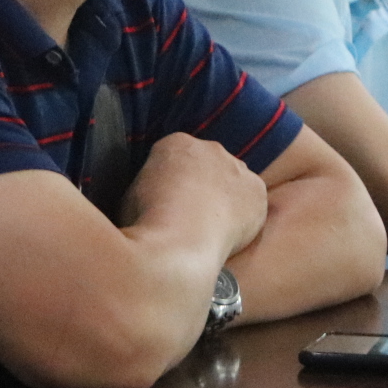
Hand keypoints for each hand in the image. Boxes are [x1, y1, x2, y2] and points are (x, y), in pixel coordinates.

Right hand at [122, 132, 269, 254]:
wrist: (180, 244)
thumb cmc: (146, 225)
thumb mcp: (130, 198)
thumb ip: (146, 188)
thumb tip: (150, 198)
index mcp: (175, 144)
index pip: (173, 155)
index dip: (168, 182)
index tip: (164, 204)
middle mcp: (211, 148)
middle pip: (206, 163)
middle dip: (199, 184)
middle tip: (188, 215)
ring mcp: (237, 168)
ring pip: (232, 179)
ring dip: (223, 197)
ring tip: (208, 228)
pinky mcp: (256, 191)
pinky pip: (251, 200)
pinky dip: (243, 214)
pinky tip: (228, 234)